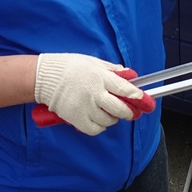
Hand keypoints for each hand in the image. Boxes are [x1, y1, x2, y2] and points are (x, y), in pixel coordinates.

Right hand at [33, 54, 154, 134]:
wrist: (44, 77)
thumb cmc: (69, 67)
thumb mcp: (93, 62)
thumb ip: (113, 70)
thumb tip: (130, 75)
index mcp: (101, 77)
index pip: (126, 90)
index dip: (139, 98)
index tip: (146, 102)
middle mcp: (95, 93)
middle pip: (121, 109)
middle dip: (129, 112)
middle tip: (130, 111)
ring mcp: (86, 108)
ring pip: (109, 121)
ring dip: (112, 118)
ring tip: (107, 111)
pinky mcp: (76, 119)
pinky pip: (95, 129)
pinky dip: (99, 127)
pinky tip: (97, 119)